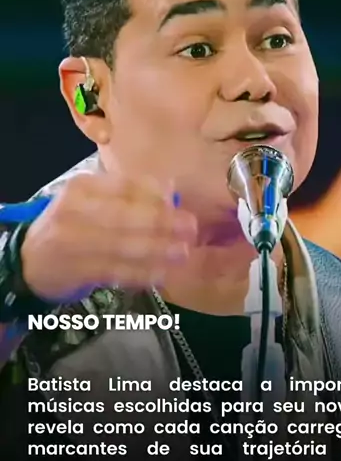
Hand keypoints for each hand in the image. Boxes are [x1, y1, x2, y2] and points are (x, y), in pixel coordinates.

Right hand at [21, 173, 196, 302]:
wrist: (30, 260)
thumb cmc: (71, 227)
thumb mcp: (92, 202)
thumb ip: (129, 195)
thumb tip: (170, 188)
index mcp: (82, 187)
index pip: (124, 186)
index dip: (155, 195)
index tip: (179, 203)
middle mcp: (75, 211)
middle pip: (125, 215)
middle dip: (162, 222)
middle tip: (190, 228)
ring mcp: (73, 242)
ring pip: (122, 245)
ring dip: (157, 250)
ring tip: (182, 252)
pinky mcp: (76, 270)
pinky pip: (115, 271)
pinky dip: (140, 273)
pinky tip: (161, 273)